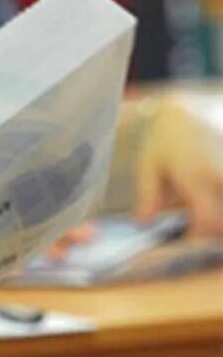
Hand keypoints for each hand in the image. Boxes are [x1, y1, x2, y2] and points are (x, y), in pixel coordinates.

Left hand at [134, 96, 222, 234]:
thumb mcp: (148, 167)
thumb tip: (143, 223)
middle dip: (212, 233)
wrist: (185, 115)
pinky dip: (220, 204)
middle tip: (193, 231)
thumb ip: (148, 196)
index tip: (184, 241)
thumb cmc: (162, 141)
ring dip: (217, 218)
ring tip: (200, 215)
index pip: (207, 219)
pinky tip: (209, 204)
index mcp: (195, 176)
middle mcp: (219, 176)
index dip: (197, 237)